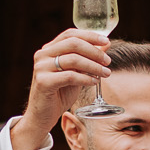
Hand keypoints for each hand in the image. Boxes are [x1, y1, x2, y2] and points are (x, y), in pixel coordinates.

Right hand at [8, 30, 111, 149]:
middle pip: (73, 44)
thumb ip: (87, 59)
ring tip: (105, 73)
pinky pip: (70, 76)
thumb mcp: (76, 73)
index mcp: (49, 49)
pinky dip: (86, 78)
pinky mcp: (43, 82)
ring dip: (94, 66)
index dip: (89, 36)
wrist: (43, 115)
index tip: (106, 41)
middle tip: (107, 61)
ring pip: (73, 59)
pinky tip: (95, 82)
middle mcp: (43, 55)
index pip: (70, 34)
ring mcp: (41, 67)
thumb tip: (105, 45)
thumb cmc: (60, 93)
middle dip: (94, 51)